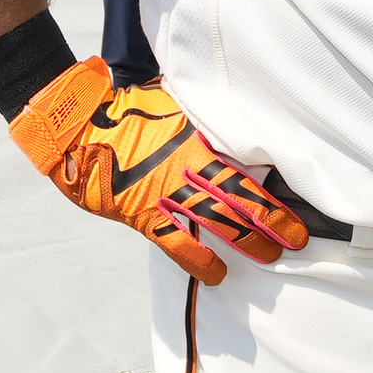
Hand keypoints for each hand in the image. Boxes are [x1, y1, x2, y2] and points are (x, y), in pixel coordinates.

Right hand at [9, 60, 306, 283]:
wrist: (74, 126)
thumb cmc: (121, 107)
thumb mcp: (167, 97)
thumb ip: (196, 110)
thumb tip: (224, 102)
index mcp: (196, 135)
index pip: (244, 161)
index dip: (272, 179)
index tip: (298, 190)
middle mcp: (186, 165)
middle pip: (240, 195)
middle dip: (272, 218)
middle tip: (298, 237)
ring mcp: (164, 191)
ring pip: (216, 220)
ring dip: (247, 239)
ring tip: (272, 256)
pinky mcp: (141, 212)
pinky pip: (175, 242)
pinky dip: (198, 260)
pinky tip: (218, 275)